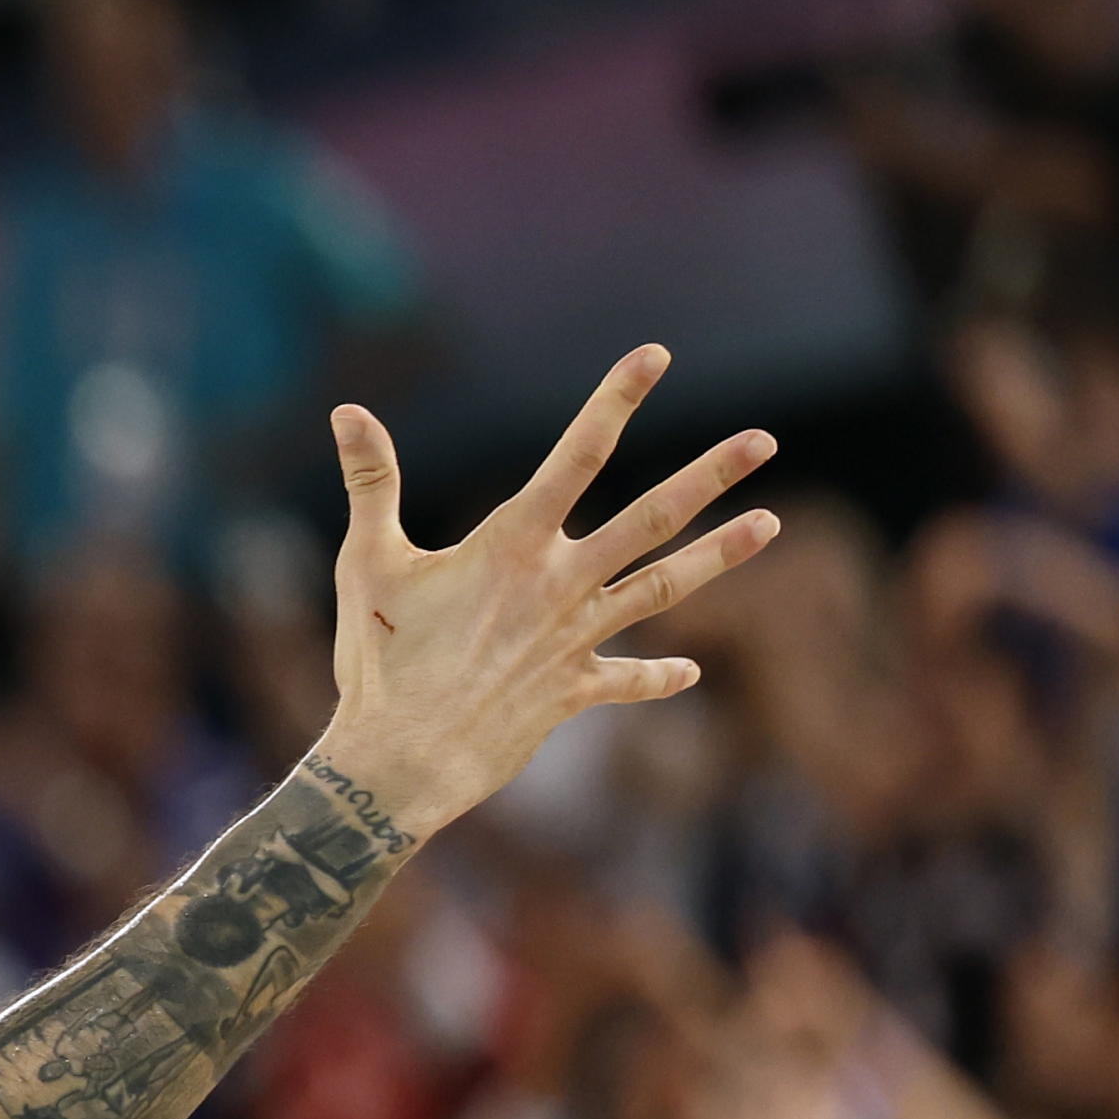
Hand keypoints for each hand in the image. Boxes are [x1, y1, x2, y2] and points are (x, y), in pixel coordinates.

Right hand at [315, 348, 776, 834]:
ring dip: (720, 555)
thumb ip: (371, 482)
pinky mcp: (573, 691)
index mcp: (512, 546)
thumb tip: (346, 411)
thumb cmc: (378, 661)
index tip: (655, 356)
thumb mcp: (366, 562)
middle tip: (764, 440)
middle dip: (711, 476)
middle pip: (652, 518)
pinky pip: (626, 679)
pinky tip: (690, 671)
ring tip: (771, 524)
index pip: (575, 456)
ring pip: (662, 587)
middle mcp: (559, 585)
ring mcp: (575, 639)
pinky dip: (658, 676)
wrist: (404, 762)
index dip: (615, 401)